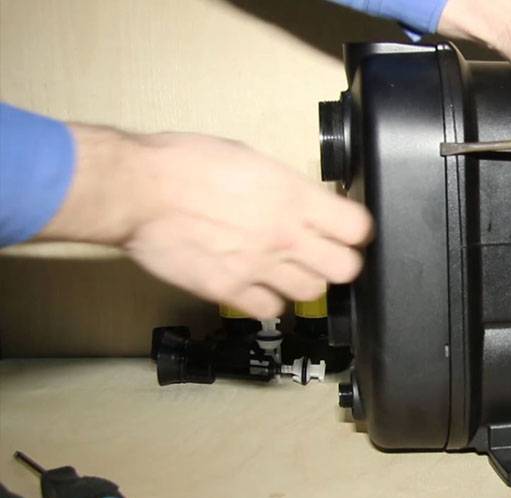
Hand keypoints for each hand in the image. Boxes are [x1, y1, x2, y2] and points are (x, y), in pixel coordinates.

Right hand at [39, 125, 372, 317]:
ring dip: (303, 282)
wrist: (139, 190)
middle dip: (340, 262)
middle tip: (326, 254)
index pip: (357, 227)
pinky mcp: (231, 290)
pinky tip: (258, 287)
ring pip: (311, 293)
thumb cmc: (185, 163)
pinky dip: (268, 302)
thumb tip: (303, 200)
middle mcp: (285, 235)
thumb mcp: (251, 159)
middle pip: (344, 269)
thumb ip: (285, 187)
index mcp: (294, 195)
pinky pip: (269, 310)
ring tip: (287, 269)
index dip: (357, 230)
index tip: (350, 231)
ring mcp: (260, 266)